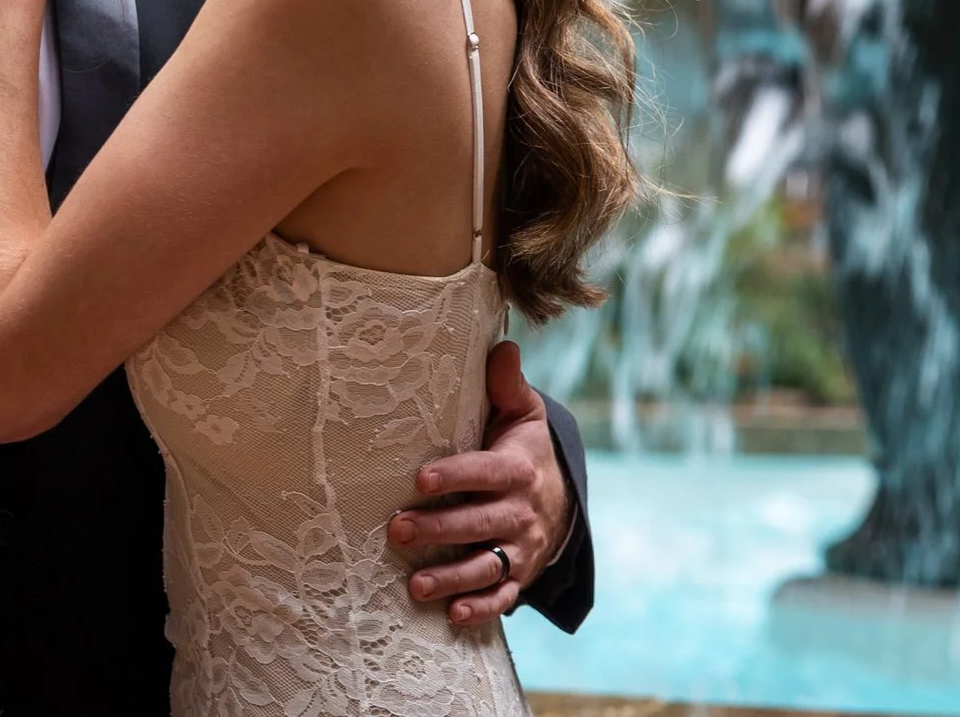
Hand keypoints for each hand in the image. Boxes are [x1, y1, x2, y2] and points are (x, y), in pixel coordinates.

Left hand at [391, 341, 573, 624]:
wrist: (561, 500)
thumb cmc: (525, 449)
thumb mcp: (525, 415)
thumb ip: (508, 385)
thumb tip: (501, 345)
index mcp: (517, 469)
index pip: (485, 472)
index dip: (455, 475)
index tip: (421, 478)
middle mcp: (520, 512)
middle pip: (480, 523)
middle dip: (440, 529)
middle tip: (397, 530)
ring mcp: (520, 548)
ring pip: (487, 565)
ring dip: (452, 577)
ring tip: (416, 585)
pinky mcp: (519, 575)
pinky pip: (502, 596)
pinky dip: (481, 608)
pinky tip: (453, 614)